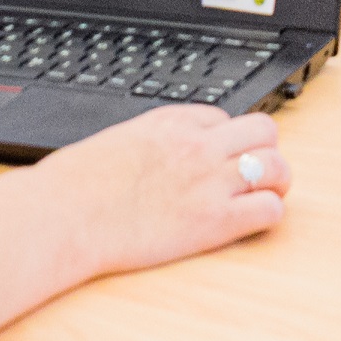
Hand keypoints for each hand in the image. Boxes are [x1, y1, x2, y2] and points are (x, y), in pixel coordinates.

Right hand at [36, 103, 292, 276]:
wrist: (64, 214)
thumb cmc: (74, 185)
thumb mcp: (114, 142)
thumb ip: (146, 144)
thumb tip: (154, 158)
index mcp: (170, 122)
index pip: (223, 118)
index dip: (224, 140)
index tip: (216, 158)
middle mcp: (197, 145)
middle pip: (263, 132)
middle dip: (263, 151)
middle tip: (253, 174)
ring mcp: (209, 181)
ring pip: (276, 166)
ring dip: (276, 181)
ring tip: (263, 196)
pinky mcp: (213, 220)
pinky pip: (268, 210)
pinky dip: (267, 215)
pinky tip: (250, 222)